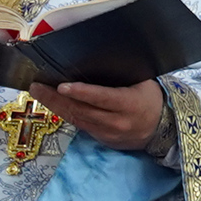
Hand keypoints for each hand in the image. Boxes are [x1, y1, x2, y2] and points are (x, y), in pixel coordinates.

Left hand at [25, 76, 167, 153]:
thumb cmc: (151, 99)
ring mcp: (108, 134)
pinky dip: (67, 114)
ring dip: (55, 106)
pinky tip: (54, 104)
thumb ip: (120, 76)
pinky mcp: (102, 140)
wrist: (164, 129)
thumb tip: (93, 60)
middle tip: (36, 86)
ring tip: (38, 92)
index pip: (102, 98)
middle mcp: (117, 122)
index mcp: (129, 105)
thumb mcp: (143, 83)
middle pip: (81, 111)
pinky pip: (81, 126)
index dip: (81, 92)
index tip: (62, 86)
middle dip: (55, 98)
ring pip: (77, 120)